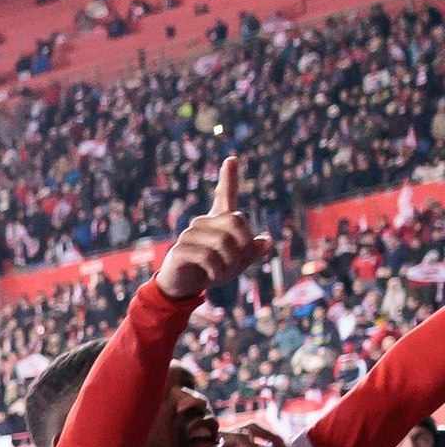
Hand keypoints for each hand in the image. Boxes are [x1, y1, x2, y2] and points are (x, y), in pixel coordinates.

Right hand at [154, 155, 271, 301]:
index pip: (224, 195)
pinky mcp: (180, 249)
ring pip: (223, 242)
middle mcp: (202, 223)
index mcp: (217, 222)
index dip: (229, 177)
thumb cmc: (210, 270)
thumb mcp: (237, 264)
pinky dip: (217, 270)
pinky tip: (214, 275)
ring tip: (223, 273)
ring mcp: (189, 234)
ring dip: (230, 263)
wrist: (183, 287)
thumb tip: (267, 240)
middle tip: (240, 262)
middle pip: (236, 221)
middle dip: (244, 245)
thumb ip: (252, 252)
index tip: (232, 159)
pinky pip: (208, 256)